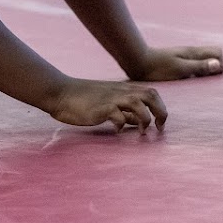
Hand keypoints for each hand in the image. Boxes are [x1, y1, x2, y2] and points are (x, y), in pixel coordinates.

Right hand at [46, 79, 166, 130]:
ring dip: (145, 119)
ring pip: (138, 103)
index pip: (151, 93)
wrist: (61, 92)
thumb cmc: (84, 99)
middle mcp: (121, 92)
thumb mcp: (108, 103)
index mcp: (124, 90)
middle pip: (150, 95)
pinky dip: (122, 125)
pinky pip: (118, 115)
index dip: (160, 107)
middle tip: (158, 127)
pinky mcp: (101, 108)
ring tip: (141, 132)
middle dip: (160, 112)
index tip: (159, 124)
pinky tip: (117, 131)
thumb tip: (139, 121)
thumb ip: (125, 111)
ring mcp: (111, 99)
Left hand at [126, 46, 222, 81]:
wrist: (138, 63)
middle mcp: (191, 53)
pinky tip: (186, 83)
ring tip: (195, 84)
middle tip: (203, 82)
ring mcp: (184, 58)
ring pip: (203, 62)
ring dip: (204, 73)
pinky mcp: (177, 64)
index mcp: (194, 52)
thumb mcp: (180, 69)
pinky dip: (195, 74)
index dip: (220, 65)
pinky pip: (193, 67)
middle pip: (212, 57)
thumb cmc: (158, 67)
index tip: (211, 77)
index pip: (218, 52)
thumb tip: (218, 65)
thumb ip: (199, 66)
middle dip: (214, 69)